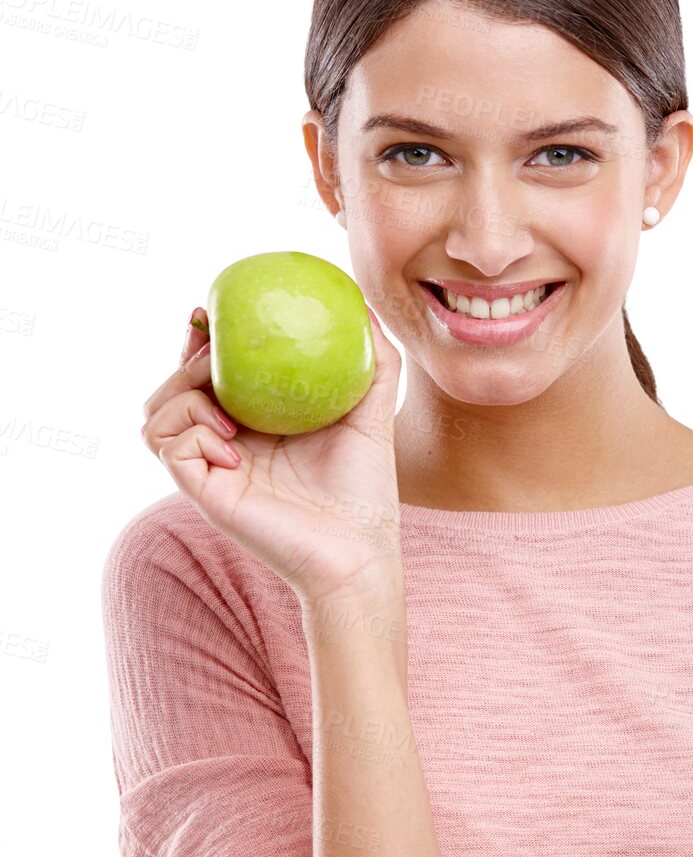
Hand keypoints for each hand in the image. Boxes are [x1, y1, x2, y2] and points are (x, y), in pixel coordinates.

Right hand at [141, 306, 407, 608]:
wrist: (359, 549)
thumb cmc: (366, 489)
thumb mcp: (372, 411)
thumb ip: (372, 360)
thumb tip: (364, 306)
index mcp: (254, 420)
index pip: (210, 371)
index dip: (201, 339)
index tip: (212, 313)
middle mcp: (224, 442)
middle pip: (172, 386)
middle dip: (185, 360)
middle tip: (214, 353)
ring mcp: (210, 468)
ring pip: (155, 415)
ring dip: (180, 397)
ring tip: (228, 412)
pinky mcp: (203, 493)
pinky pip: (168, 448)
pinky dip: (191, 435)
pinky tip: (233, 447)